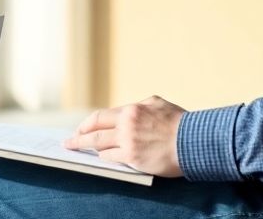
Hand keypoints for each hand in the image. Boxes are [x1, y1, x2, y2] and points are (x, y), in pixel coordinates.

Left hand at [63, 95, 185, 177]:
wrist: (193, 141)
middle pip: (94, 130)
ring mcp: (128, 142)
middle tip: (69, 142)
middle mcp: (126, 124)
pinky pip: (111, 158)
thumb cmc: (178, 122)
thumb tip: (128, 110)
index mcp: (131, 110)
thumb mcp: (157, 104)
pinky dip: (105, 157)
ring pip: (99, 145)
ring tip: (79, 150)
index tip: (80, 128)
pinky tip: (101, 158)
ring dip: (88, 148)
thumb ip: (140, 106)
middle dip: (78, 137)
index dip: (87, 123)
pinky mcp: (133, 158)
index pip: (101, 116)